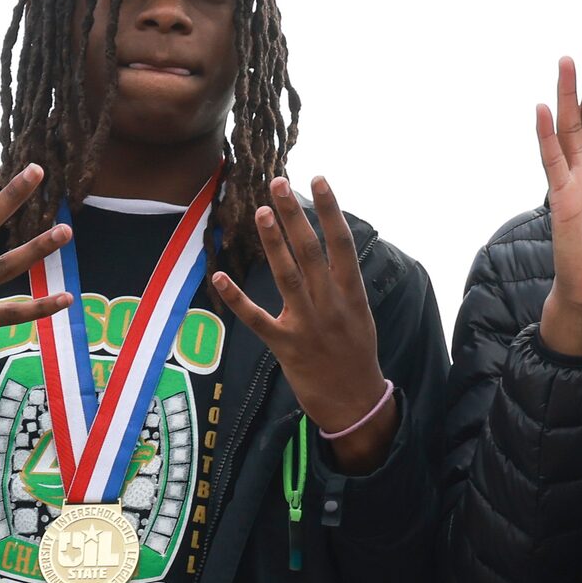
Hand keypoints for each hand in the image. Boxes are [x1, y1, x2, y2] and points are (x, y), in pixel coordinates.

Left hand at [208, 177, 397, 474]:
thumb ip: (344, 284)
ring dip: (274, 242)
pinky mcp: (286, 346)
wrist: (355, 403)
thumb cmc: (356, 355)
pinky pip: (258, 319)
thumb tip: (330, 249)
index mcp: (352, 295)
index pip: (342, 244)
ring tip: (260, 211)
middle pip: (311, 251)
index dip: (331, 210)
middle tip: (279, 183)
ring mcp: (308, 325)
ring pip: (288, 276)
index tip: (320, 179)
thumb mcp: (360, 315)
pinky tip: (220, 276)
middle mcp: (331, 305)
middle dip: (295, 214)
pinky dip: (238, 298)